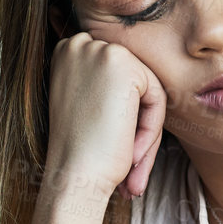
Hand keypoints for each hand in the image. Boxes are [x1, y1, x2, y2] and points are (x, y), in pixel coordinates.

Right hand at [46, 32, 166, 200]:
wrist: (73, 179)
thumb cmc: (79, 154)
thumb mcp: (87, 109)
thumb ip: (107, 88)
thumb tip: (137, 87)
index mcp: (65, 54)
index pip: (116, 82)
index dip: (121, 119)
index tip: (115, 154)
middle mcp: (78, 44)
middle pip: (133, 84)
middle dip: (136, 127)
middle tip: (129, 170)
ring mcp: (99, 50)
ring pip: (147, 91)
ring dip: (144, 133)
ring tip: (130, 168)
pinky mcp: (122, 63)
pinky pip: (157, 96)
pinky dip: (150, 130)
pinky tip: (130, 152)